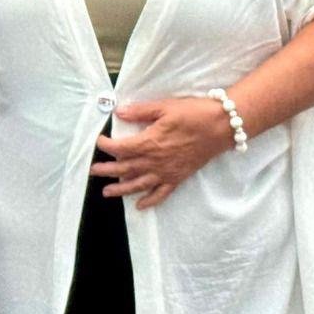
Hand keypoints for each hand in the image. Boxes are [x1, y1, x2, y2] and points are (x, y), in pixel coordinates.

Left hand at [91, 96, 233, 209]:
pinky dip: (150, 201)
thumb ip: (140, 112)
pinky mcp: (178, 178)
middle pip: (125, 168)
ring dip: (121, 189)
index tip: (99, 142)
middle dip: (106, 170)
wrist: (221, 127)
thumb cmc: (193, 114)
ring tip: (107, 192)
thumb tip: (119, 112)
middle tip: (92, 171)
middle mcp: (155, 161)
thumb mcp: (164, 107)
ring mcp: (167, 172)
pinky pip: (161, 194)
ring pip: (139, 184)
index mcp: (149, 142)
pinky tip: (140, 205)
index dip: (106, 146)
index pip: (120, 148)